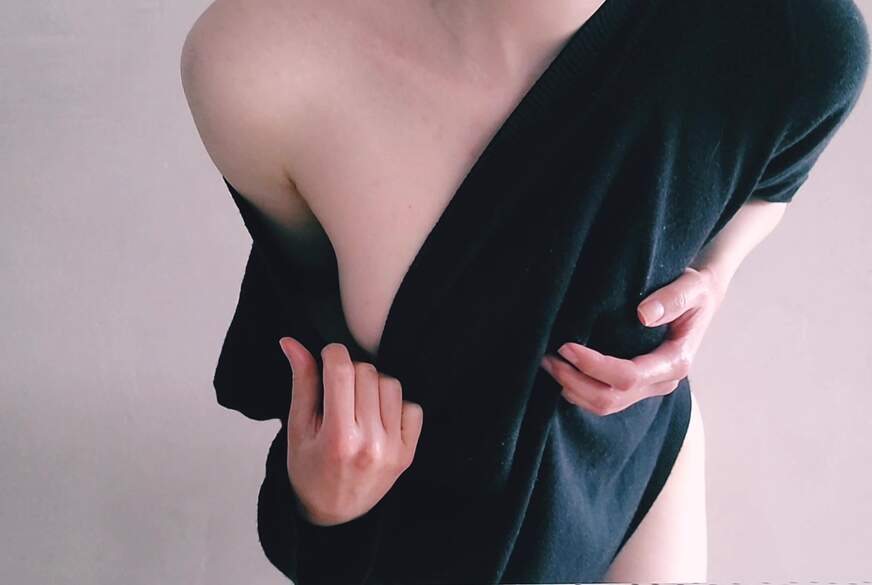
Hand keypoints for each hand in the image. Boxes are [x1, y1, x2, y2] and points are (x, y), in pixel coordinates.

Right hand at [278, 338, 423, 525]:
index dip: (332, 354)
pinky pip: (412, 407)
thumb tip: (292, 342)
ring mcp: (393, 449)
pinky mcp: (409, 454)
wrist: (333, 513)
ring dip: (373, 387)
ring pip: (391, 384)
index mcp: (337, 437)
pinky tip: (377, 419)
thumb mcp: (298, 428)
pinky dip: (396, 406)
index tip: (327, 359)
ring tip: (357, 406)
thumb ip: (302, 383)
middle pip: (367, 372)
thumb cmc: (309, 470)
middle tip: (338, 392)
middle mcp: (369, 444)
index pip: (341, 369)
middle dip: (350, 372)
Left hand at [541, 266, 727, 415]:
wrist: (700, 298)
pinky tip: (563, 371)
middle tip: (548, 358)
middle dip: (575, 382)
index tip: (566, 347)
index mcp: (676, 361)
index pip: (628, 376)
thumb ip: (672, 299)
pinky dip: (579, 390)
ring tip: (549, 364)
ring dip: (573, 389)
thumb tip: (644, 314)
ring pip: (605, 405)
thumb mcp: (692, 286)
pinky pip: (605, 399)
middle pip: (610, 398)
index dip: (594, 366)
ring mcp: (649, 387)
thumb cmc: (695, 290)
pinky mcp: (636, 386)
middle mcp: (662, 381)